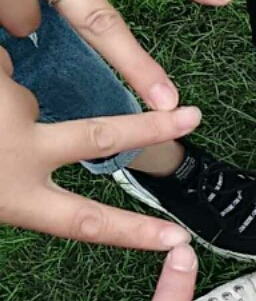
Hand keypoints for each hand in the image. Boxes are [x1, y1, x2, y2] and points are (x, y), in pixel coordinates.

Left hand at [0, 47, 199, 248]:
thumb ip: (13, 166)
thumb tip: (33, 131)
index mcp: (10, 195)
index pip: (87, 221)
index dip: (135, 231)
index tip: (175, 239)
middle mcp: (19, 155)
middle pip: (103, 137)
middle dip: (153, 127)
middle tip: (192, 117)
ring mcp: (8, 111)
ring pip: (22, 93)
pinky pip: (0, 62)